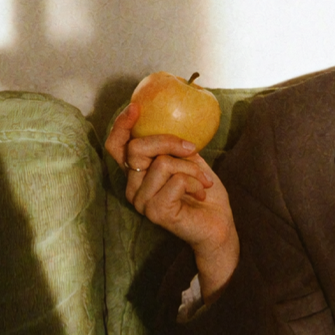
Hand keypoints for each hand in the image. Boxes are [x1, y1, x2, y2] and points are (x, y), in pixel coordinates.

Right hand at [107, 100, 238, 296]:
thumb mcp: (189, 161)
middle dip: (169, 141)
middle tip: (192, 149)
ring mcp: (142, 202)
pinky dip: (194, 181)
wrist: (219, 226)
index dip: (121, 126)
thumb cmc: (203, 193)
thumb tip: (169, 120)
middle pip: (137, 148)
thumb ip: (173, 146)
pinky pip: (175, 180)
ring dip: (191, 168)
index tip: (136, 107)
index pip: (116, 147)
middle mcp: (133, 188)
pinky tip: (200, 193)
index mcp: (137, 174)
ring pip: (162, 163)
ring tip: (202, 182)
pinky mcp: (155, 212)